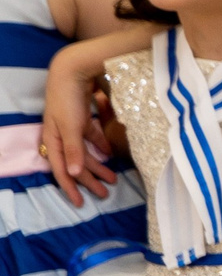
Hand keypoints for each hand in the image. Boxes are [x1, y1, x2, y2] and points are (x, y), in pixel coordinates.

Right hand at [40, 65, 114, 205]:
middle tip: (105, 194)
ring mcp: (72, 129)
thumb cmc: (68, 100)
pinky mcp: (82, 120)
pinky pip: (91, 139)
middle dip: (89, 181)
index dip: (70, 188)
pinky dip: (100, 147)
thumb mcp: (70, 127)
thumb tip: (75, 173)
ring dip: (97, 167)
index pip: (62, 171)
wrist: (72, 72)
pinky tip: (110, 156)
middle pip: (75, 165)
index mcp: (54, 141)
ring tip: (113, 179)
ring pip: (85, 154)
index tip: (79, 204)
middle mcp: (61, 138)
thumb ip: (74, 150)